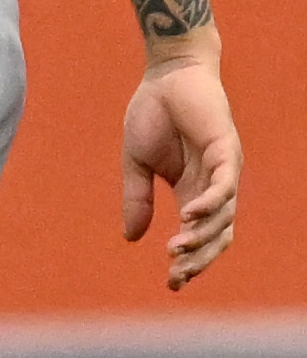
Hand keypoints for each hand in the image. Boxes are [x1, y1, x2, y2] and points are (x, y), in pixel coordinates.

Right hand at [121, 50, 239, 289]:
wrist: (165, 74)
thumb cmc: (152, 113)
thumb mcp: (136, 164)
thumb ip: (137, 199)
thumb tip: (131, 238)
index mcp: (192, 190)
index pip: (199, 236)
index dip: (189, 262)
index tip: (171, 284)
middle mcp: (213, 185)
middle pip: (218, 235)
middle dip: (199, 260)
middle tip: (176, 276)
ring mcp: (223, 169)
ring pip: (223, 216)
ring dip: (201, 237)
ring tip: (175, 250)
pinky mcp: (225, 149)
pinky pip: (223, 186)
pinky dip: (209, 205)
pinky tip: (188, 216)